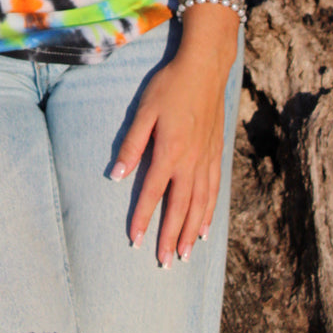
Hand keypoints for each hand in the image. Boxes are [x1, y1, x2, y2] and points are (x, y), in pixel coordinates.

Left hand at [110, 40, 231, 266]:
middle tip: (165, 264)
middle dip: (172, 238)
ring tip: (186, 255)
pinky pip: (214, 191)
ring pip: (200, 204)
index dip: (143, 218)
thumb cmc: (169, 86)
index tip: (135, 241)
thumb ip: (130, 145)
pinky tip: (206, 229)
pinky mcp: (216, 153)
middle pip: (181, 208)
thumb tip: (116, 176)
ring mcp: (207, 159)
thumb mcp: (144, 111)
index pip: (153, 193)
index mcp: (169, 152)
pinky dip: (210, 213)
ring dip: (192, 232)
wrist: (205, 68)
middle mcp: (191, 161)